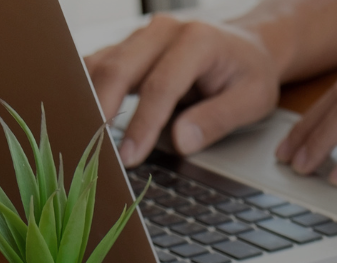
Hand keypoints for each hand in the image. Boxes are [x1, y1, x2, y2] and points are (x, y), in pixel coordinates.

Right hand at [85, 15, 280, 166]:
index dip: (142, 124)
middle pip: (119, 70)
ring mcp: (142, 35)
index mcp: (197, 40)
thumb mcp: (252, 100)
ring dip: (89, 101)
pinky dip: (88, 91)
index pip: (161, 86)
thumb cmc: (250, 73)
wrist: (248, 45)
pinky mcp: (129, 46)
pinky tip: (84, 118)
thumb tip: (181, 141)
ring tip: (84, 138)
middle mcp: (164, 31)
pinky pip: (100, 65)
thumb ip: (218, 119)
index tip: (130, 156)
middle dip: (102, 112)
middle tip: (96, 152)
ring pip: (102, 65)